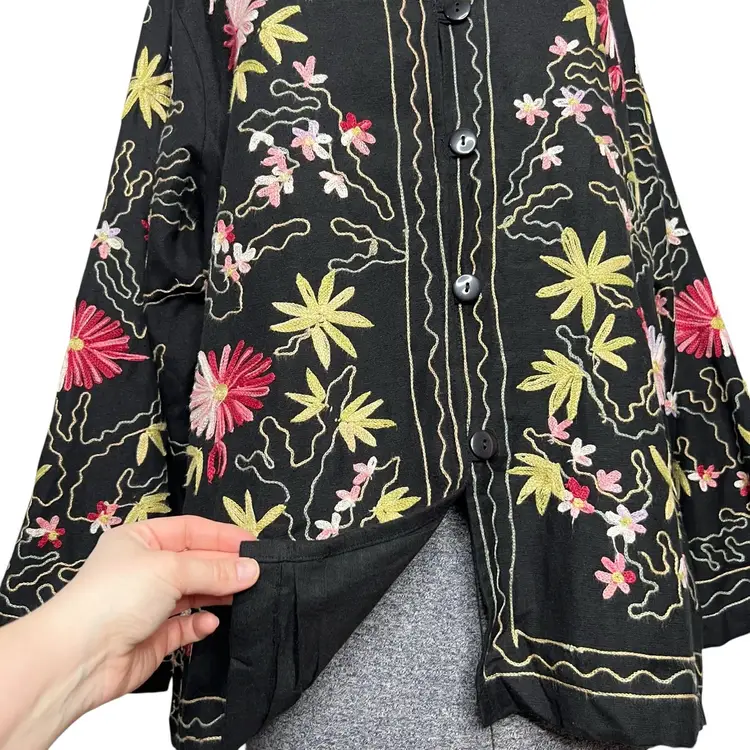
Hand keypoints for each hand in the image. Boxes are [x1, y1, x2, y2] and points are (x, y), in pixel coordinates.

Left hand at [0, 515, 257, 749]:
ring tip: (244, 596)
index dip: (221, 535)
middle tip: (256, 572)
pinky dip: (199, 624)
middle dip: (223, 567)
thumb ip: (214, 570)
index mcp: (140, 540)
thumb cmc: (115, 596)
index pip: (190, 530)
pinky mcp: (152, 637)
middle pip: (194, 562)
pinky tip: (210, 622)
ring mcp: (148, 604)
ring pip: (193, 594)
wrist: (77, 658)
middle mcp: (144, 569)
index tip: (253, 543)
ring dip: (217, 595)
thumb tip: (252, 569)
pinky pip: (185, 626)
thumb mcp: (170, 569)